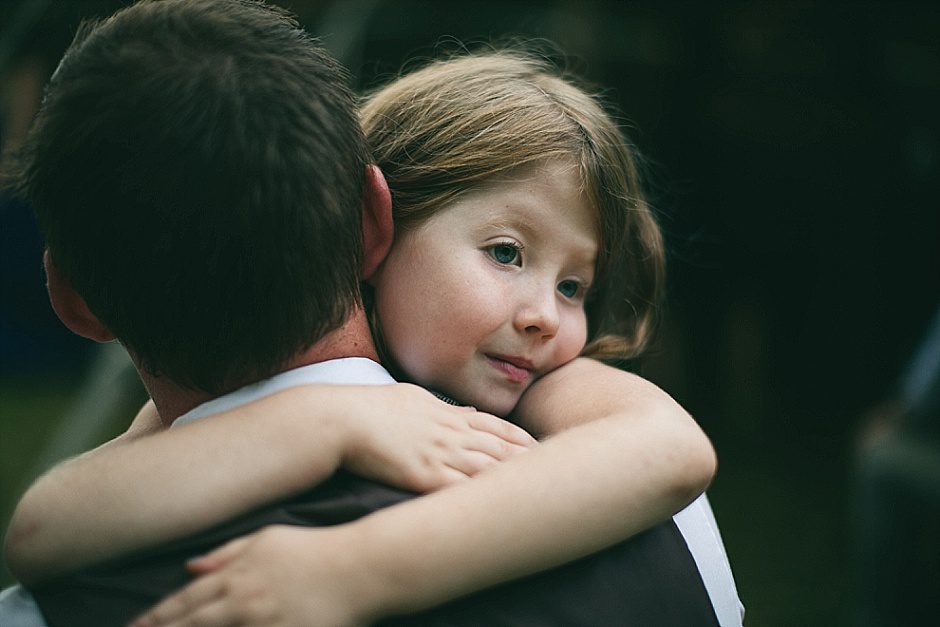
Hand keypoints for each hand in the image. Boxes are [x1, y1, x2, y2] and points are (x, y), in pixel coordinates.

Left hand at [130, 525, 373, 626]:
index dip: (155, 618)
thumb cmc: (316, 549)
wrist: (361, 567)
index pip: (184, 601)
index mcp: (237, 574)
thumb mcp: (268, 538)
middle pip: (191, 626)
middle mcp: (243, 602)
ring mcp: (263, 623)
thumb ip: (227, 553)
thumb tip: (190, 566)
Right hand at [341, 383, 535, 491]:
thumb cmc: (372, 408)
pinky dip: (484, 498)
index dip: (521, 437)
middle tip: (560, 470)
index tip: (543, 447)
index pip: (495, 425)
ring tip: (543, 490)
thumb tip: (465, 411)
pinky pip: (461, 489)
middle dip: (530, 459)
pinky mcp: (424, 475)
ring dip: (516, 479)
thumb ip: (442, 406)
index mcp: (446, 413)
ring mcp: (438, 453)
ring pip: (488, 467)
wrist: (341, 419)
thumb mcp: (412, 398)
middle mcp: (449, 432)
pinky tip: (502, 508)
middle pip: (500, 447)